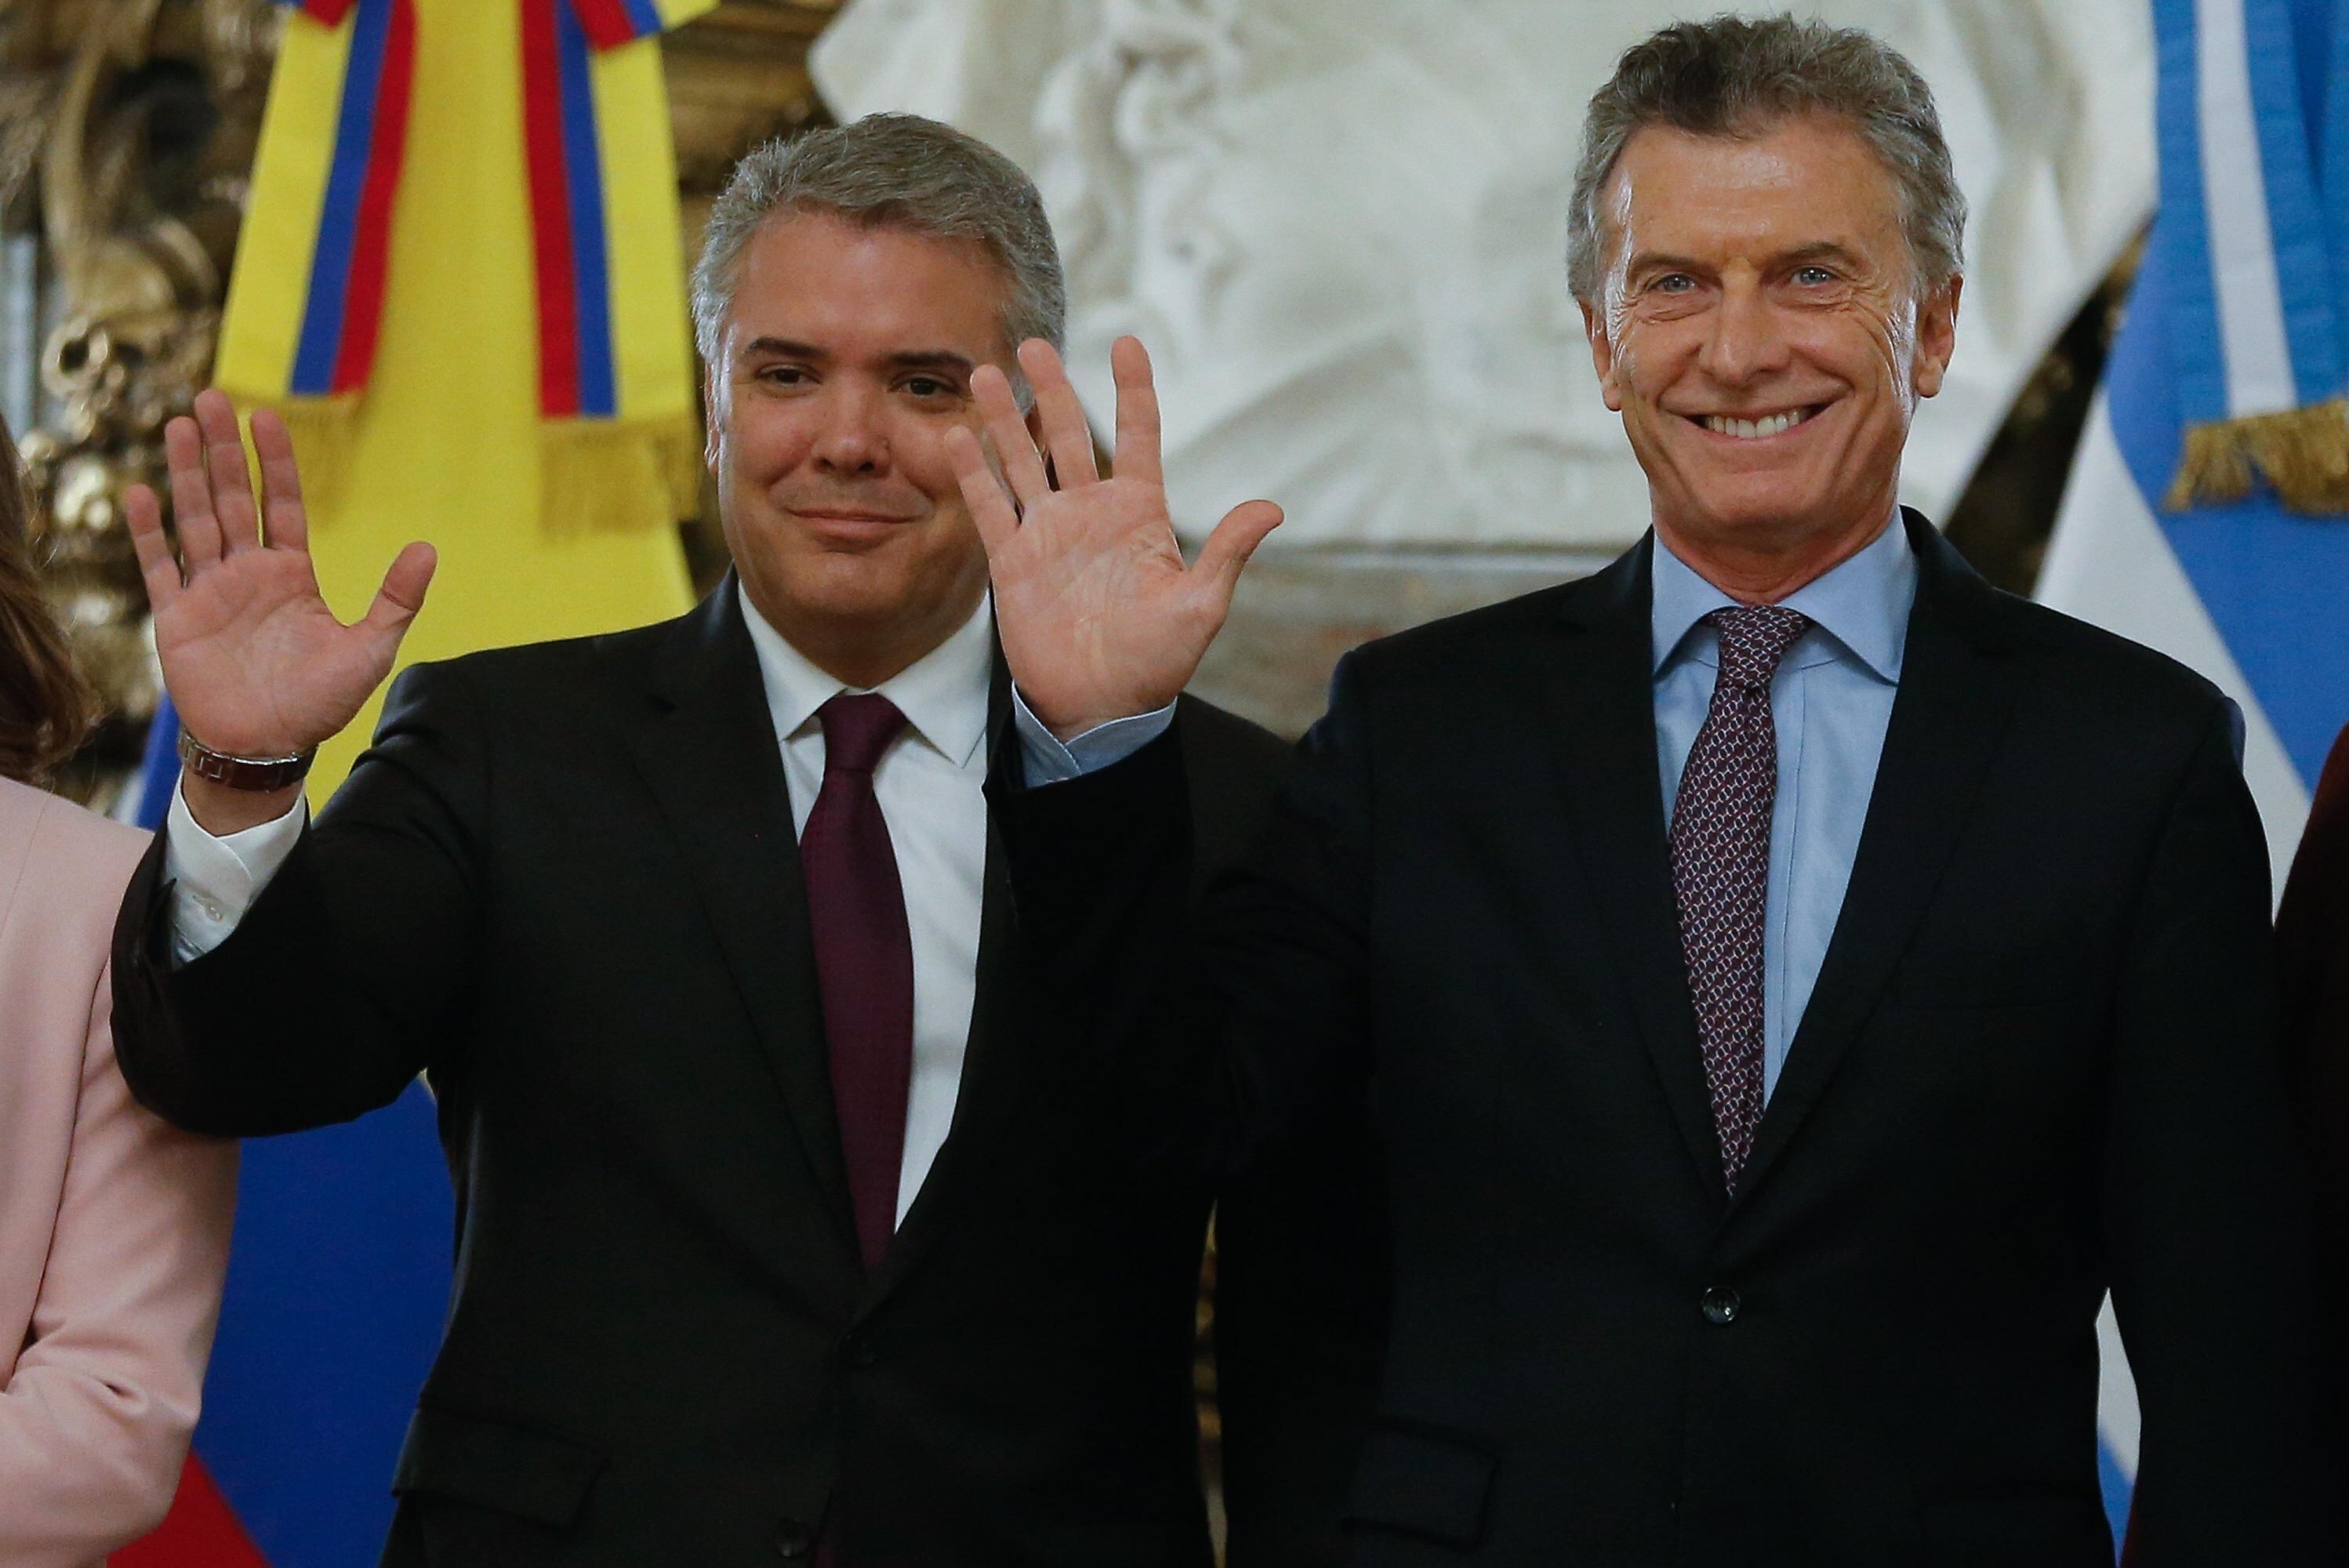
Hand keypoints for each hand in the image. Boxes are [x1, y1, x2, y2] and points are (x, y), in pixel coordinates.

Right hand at [125, 389, 434, 830]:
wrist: (268, 748)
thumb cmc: (320, 703)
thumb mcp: (370, 648)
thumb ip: (396, 598)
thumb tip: (428, 548)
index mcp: (292, 575)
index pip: (283, 505)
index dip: (274, 462)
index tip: (266, 418)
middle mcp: (248, 574)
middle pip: (233, 499)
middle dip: (223, 450)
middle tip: (211, 397)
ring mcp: (210, 592)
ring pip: (195, 520)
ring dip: (186, 474)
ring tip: (177, 425)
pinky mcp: (177, 618)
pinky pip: (159, 567)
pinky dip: (149, 531)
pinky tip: (140, 491)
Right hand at [947, 337, 1279, 739]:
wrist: (1101, 706)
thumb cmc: (1157, 661)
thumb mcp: (1200, 607)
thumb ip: (1227, 553)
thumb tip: (1272, 508)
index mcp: (1140, 513)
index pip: (1137, 436)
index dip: (1133, 390)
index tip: (1125, 344)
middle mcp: (1091, 512)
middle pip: (1067, 435)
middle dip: (1053, 389)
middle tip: (1033, 344)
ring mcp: (1049, 532)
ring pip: (1022, 460)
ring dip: (1004, 418)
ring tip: (986, 373)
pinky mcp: (1013, 561)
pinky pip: (990, 507)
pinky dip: (973, 472)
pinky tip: (956, 436)